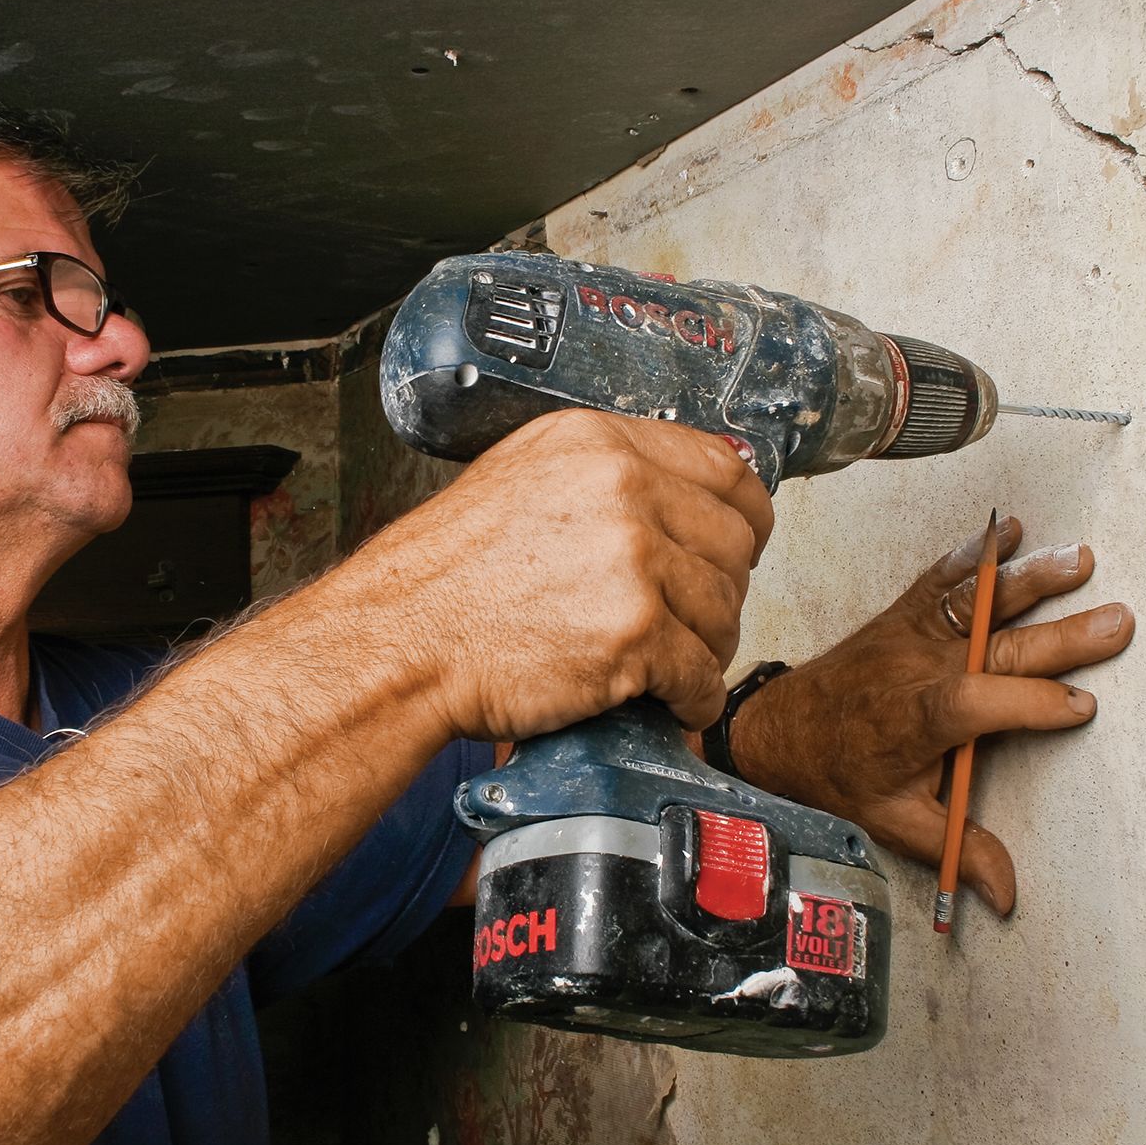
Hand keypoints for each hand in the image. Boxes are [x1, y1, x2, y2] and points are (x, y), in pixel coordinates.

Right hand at [343, 408, 774, 743]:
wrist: (399, 644)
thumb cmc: (445, 578)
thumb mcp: (520, 481)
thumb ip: (602, 477)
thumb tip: (679, 497)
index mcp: (597, 443)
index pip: (723, 467)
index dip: (745, 516)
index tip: (742, 544)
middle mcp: (623, 488)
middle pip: (734, 543)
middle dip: (721, 592)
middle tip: (690, 621)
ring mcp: (633, 560)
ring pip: (725, 611)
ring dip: (706, 649)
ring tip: (665, 664)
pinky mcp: (635, 634)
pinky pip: (701, 674)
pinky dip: (693, 698)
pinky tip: (667, 701)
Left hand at [727, 516, 1133, 914]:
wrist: (779, 731)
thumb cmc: (840, 776)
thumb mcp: (895, 822)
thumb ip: (957, 851)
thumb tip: (1008, 899)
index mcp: (919, 720)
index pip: (982, 704)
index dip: (1031, 705)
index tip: (1082, 707)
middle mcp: (918, 669)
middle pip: (997, 649)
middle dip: (1061, 638)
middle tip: (1117, 622)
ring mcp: (910, 636)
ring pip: (976, 604)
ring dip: (1029, 580)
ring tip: (1080, 560)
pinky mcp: (902, 616)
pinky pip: (940, 579)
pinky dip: (974, 553)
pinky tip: (1010, 530)